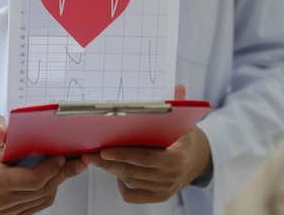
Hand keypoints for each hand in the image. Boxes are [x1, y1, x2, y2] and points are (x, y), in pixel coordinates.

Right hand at [0, 114, 86, 214]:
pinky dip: (48, 189)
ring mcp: (5, 210)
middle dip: (59, 174)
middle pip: (41, 190)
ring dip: (56, 181)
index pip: (32, 180)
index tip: (61, 157)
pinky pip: (39, 203)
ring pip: (43, 198)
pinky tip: (51, 176)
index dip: (51, 169)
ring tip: (63, 166)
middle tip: (72, 160)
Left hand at [80, 84, 211, 203]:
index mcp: (177, 156)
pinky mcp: (159, 196)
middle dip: (108, 163)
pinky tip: (116, 173)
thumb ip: (179, 105)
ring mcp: (165, 188)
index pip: (145, 156)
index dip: (123, 154)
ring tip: (93, 159)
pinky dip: (122, 186)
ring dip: (111, 170)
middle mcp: (171, 174)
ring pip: (130, 180)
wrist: (196, 160)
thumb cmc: (182, 137)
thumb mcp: (182, 121)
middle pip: (133, 170)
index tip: (104, 150)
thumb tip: (179, 87)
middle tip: (88, 155)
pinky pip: (133, 195)